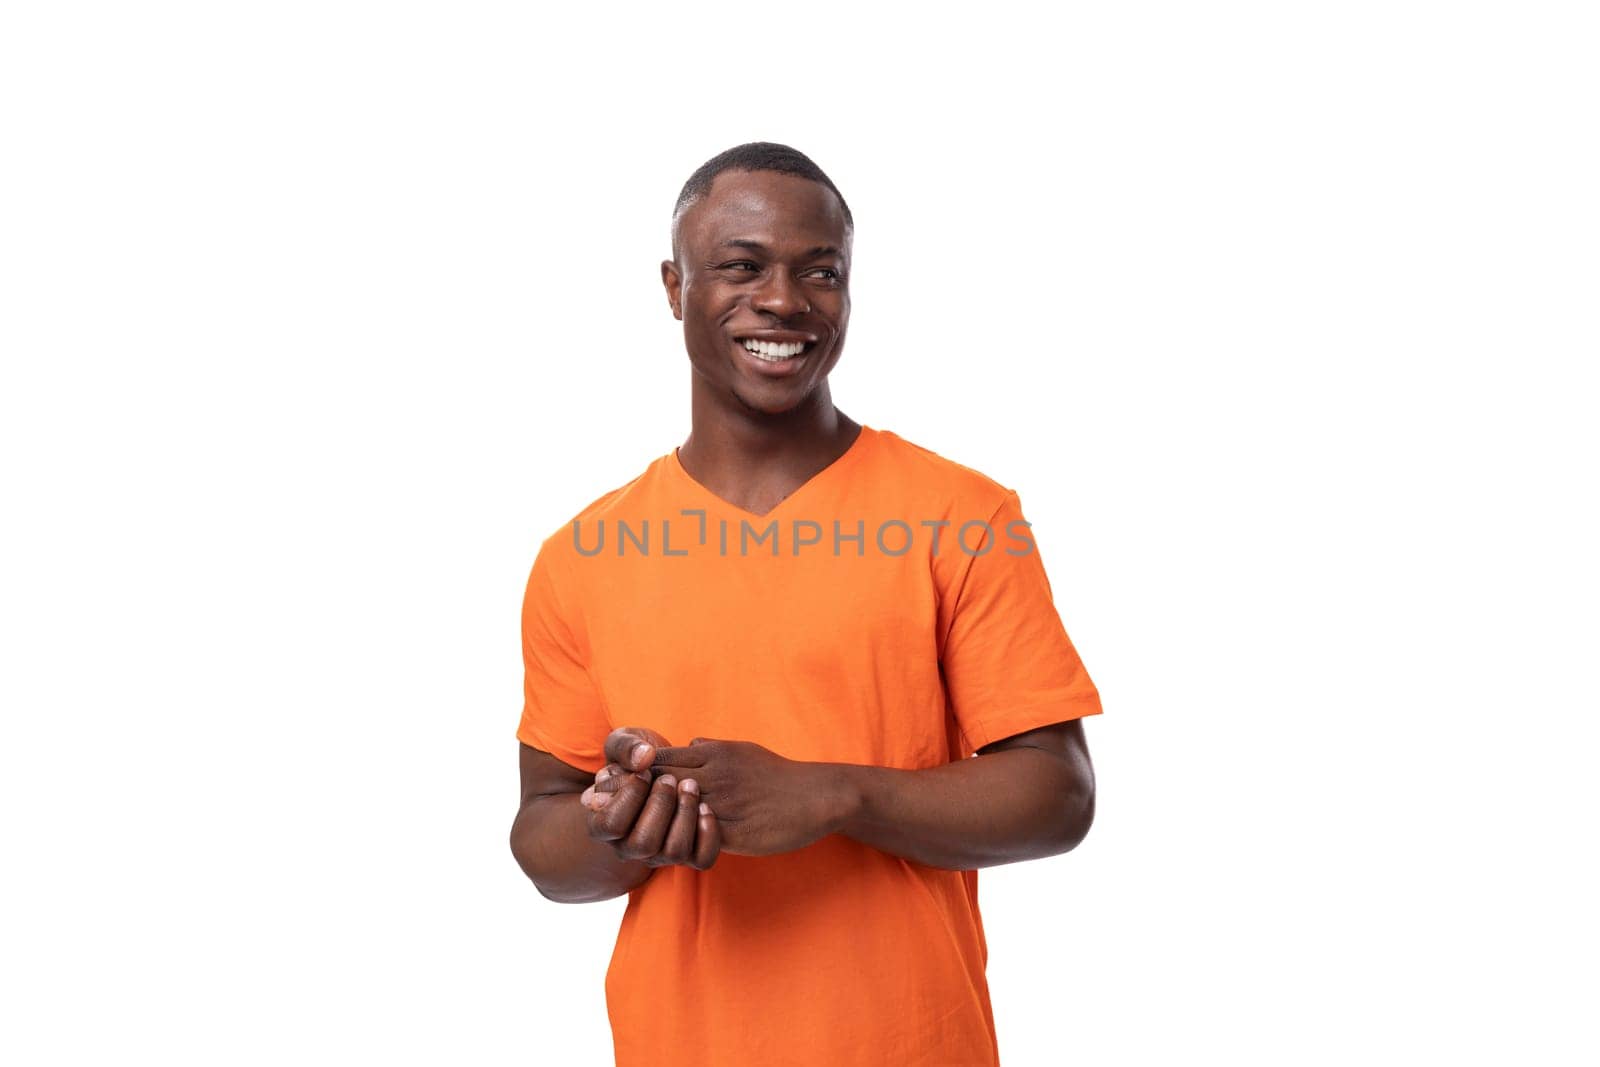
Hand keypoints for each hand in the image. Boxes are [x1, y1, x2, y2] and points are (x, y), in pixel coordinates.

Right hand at [581, 727, 721, 869]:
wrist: (660, 774)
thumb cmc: (635, 760)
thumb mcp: (622, 744)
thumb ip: (626, 747)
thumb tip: (644, 758)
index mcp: (602, 824)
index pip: (611, 825)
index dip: (630, 796)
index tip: (644, 773)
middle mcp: (628, 848)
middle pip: (643, 844)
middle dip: (660, 805)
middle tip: (670, 779)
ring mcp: (658, 855)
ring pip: (674, 852)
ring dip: (685, 815)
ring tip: (690, 786)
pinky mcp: (687, 855)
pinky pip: (702, 859)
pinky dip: (708, 834)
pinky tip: (706, 807)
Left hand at [635, 737, 846, 857]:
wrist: (816, 796)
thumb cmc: (776, 774)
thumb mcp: (742, 750)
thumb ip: (713, 748)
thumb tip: (691, 743)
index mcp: (713, 754)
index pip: (659, 760)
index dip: (637, 773)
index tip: (623, 784)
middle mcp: (713, 777)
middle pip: (658, 785)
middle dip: (635, 796)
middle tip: (613, 808)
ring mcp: (722, 806)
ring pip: (673, 814)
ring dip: (654, 823)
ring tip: (635, 830)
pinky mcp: (734, 834)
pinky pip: (697, 841)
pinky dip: (679, 843)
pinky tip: (668, 847)